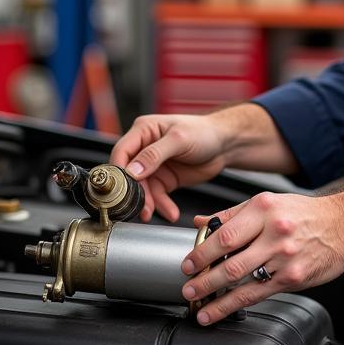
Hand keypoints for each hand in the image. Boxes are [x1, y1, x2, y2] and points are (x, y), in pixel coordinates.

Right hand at [110, 113, 228, 221]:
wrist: (225, 145)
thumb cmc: (204, 132)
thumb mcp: (179, 139)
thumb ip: (154, 154)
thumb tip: (132, 170)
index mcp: (143, 131)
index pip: (121, 152)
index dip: (118, 171)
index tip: (120, 188)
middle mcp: (144, 148)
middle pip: (129, 174)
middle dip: (133, 192)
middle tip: (139, 206)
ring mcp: (154, 165)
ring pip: (142, 188)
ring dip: (148, 202)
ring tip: (153, 213)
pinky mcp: (164, 179)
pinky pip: (157, 195)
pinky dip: (162, 205)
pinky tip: (170, 212)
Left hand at [179, 176, 343, 324]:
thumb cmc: (306, 214)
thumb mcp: (268, 202)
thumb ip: (233, 214)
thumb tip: (202, 223)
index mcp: (263, 209)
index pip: (224, 234)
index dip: (201, 252)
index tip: (187, 262)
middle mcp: (274, 233)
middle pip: (229, 260)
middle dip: (203, 277)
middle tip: (187, 285)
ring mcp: (284, 258)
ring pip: (241, 281)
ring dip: (214, 296)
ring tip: (197, 303)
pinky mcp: (292, 278)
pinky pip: (257, 294)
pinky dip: (234, 305)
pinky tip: (220, 311)